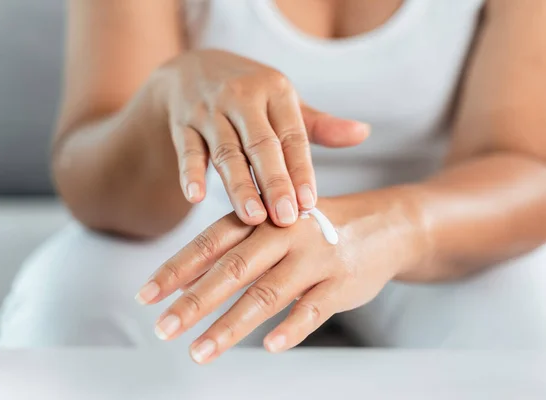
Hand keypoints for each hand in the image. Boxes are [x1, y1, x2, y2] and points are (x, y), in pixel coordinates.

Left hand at [136, 196, 422, 363]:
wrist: (382, 224)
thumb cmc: (317, 227)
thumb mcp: (276, 223)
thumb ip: (236, 245)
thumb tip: (185, 278)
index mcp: (264, 217)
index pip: (212, 242)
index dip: (177, 268)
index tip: (146, 295)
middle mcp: (286, 233)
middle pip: (234, 269)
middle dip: (195, 302)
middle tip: (163, 328)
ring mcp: (316, 258)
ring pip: (268, 294)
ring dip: (231, 325)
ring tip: (200, 352)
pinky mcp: (342, 283)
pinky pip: (313, 310)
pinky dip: (291, 329)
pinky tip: (269, 347)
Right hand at [154, 49, 369, 226]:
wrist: (194, 69)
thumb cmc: (252, 96)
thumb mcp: (285, 103)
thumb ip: (319, 125)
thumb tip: (362, 133)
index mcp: (275, 91)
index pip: (292, 136)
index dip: (301, 170)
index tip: (310, 203)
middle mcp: (242, 97)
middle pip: (260, 145)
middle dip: (274, 182)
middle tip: (285, 217)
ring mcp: (209, 110)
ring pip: (226, 152)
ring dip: (238, 185)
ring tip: (252, 217)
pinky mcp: (183, 123)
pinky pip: (187, 150)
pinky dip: (190, 173)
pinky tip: (195, 198)